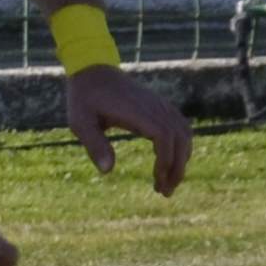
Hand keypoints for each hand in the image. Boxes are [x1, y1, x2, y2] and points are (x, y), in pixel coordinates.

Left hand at [64, 63, 193, 194]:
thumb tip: (107, 171)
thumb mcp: (81, 122)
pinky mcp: (160, 106)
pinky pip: (180, 127)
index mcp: (138, 112)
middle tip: (165, 192)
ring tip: (168, 183)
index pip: (164, 137)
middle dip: (177, 167)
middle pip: (179, 138)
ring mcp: (160, 105)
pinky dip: (181, 146)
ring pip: (184, 133)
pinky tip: (171, 163)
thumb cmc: (85, 99)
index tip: (156, 181)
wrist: (93, 72)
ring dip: (181, 159)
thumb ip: (94, 144)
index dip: (165, 161)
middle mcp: (155, 107)